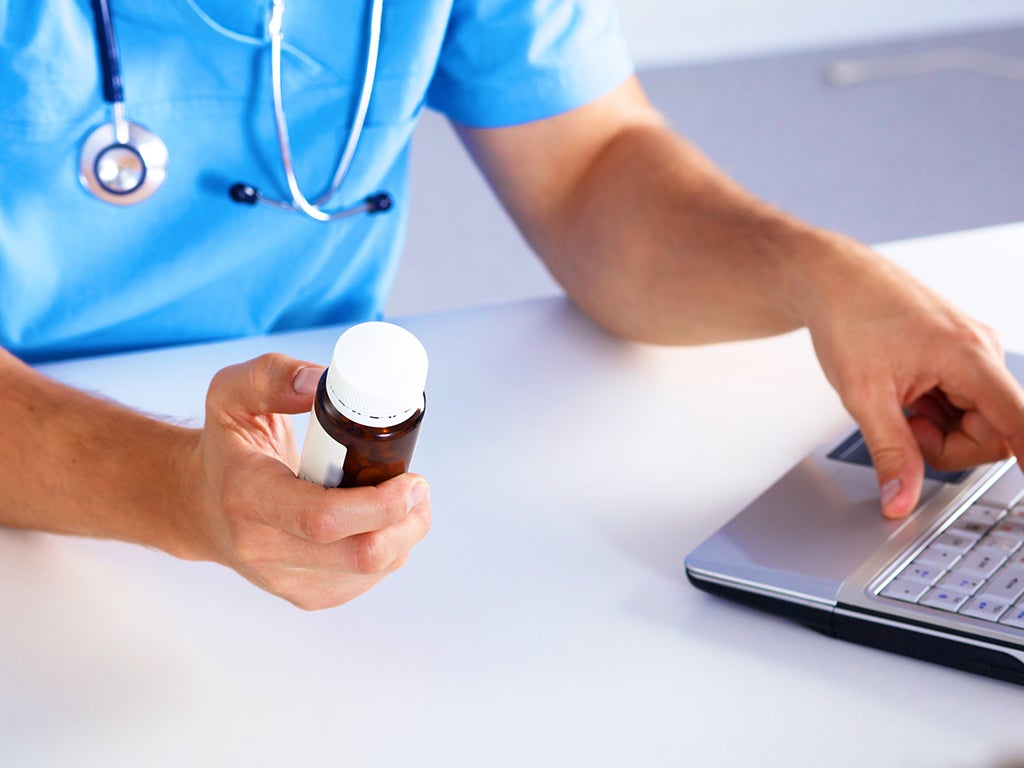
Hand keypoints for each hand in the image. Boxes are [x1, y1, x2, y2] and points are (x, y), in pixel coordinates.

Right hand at [179, 354, 430, 608]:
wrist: (202, 505)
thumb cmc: (228, 446)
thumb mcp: (232, 395)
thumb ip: (272, 376)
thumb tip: (320, 381)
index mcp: (246, 496)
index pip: (322, 518)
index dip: (379, 504)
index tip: (411, 480)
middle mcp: (261, 547)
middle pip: (359, 553)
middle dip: (406, 521)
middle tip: (417, 486)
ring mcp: (284, 579)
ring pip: (372, 570)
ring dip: (404, 534)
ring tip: (403, 499)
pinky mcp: (306, 595)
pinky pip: (367, 580)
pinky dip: (389, 550)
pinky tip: (380, 521)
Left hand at [804, 238, 1023, 517]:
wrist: (831, 279)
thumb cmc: (848, 317)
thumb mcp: (863, 395)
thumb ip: (890, 452)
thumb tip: (900, 501)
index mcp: (969, 357)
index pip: (1021, 420)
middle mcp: (982, 353)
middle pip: (994, 434)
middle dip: (948, 447)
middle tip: (904, 426)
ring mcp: (972, 355)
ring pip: (977, 423)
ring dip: (938, 430)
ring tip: (899, 402)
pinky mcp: (959, 358)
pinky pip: (962, 405)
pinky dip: (934, 413)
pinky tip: (906, 395)